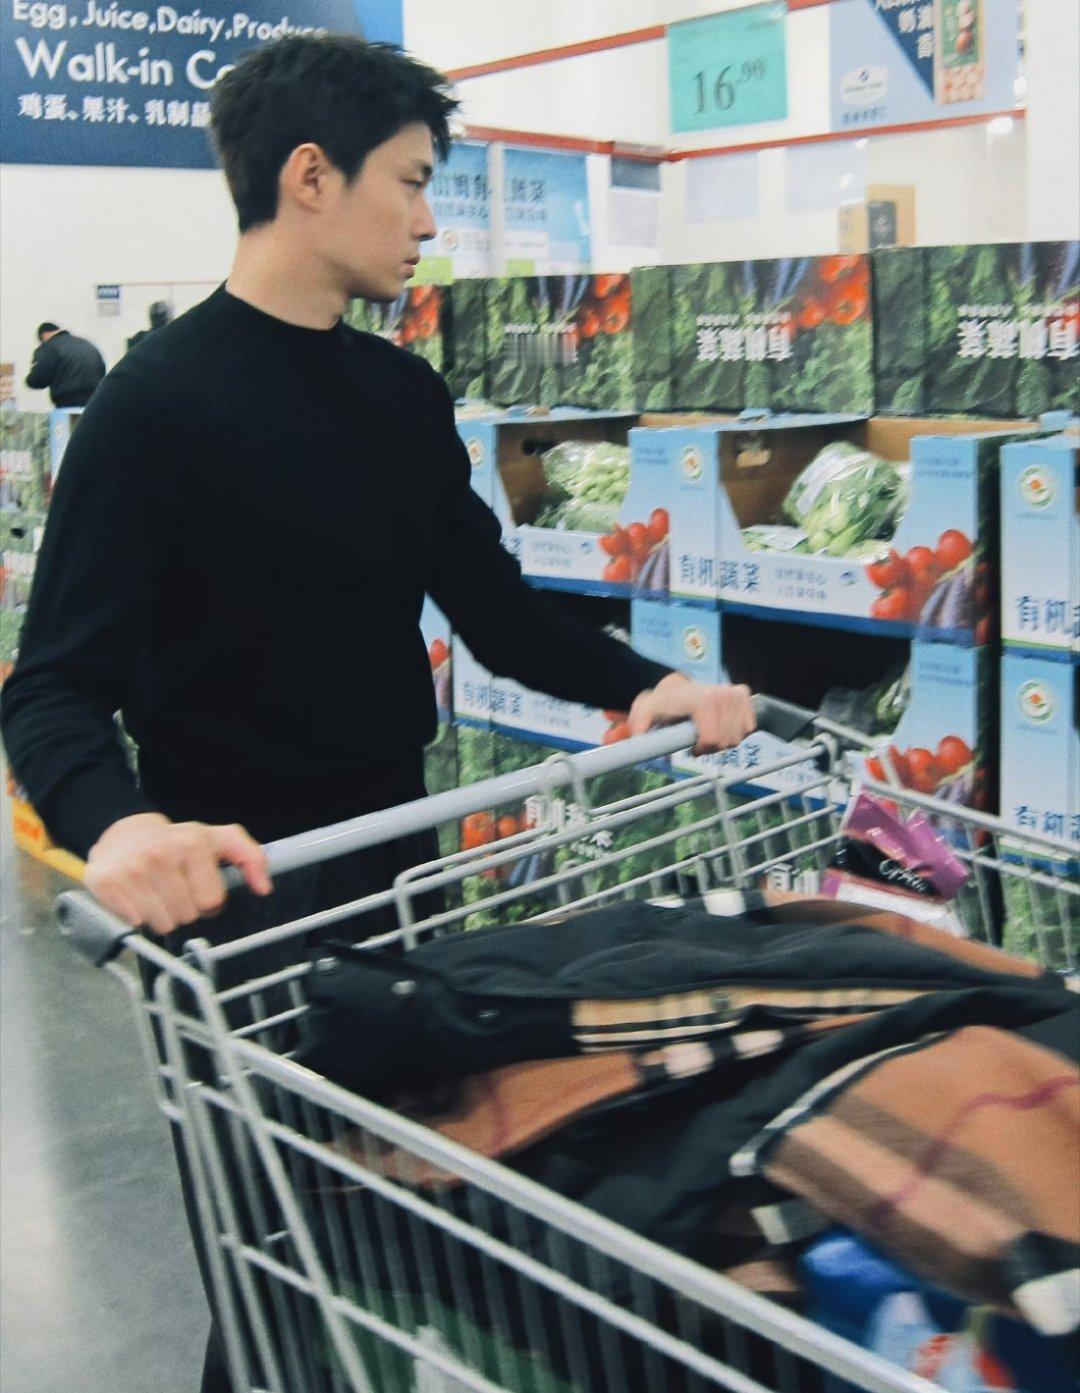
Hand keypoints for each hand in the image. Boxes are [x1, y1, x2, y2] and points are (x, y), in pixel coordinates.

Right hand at [84, 812, 271, 935]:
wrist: (124, 832)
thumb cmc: (177, 842)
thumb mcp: (218, 840)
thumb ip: (250, 858)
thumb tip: (264, 888)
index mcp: (192, 843)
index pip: (211, 903)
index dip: (208, 902)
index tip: (198, 888)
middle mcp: (160, 853)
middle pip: (186, 916)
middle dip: (185, 909)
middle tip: (175, 889)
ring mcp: (130, 868)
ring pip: (161, 924)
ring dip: (162, 915)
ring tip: (157, 893)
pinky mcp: (105, 882)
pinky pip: (133, 923)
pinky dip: (137, 915)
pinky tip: (137, 896)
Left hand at [627, 673, 755, 753]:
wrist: (677, 686)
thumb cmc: (662, 703)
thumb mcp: (644, 714)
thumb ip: (639, 729)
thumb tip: (637, 747)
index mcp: (701, 700)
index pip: (712, 737)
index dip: (702, 749)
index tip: (692, 749)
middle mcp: (722, 694)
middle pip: (726, 741)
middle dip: (711, 748)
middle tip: (698, 743)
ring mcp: (734, 693)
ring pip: (738, 737)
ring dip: (723, 742)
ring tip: (708, 734)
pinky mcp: (744, 695)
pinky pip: (748, 728)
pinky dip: (735, 732)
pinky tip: (721, 727)